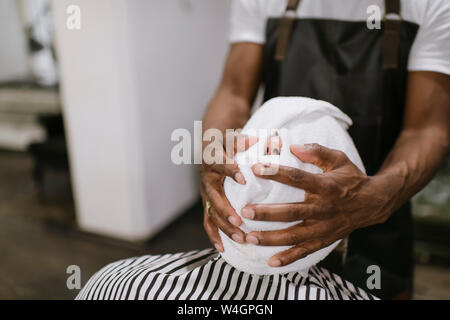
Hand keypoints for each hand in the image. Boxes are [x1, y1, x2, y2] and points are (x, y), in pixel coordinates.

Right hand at [199, 133, 257, 251]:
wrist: (211, 145)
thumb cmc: (227, 141)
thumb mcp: (235, 136)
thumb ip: (246, 139)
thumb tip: (262, 138)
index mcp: (212, 158)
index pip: (219, 163)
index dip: (230, 170)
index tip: (243, 177)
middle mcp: (206, 177)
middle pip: (213, 196)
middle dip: (226, 209)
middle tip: (240, 221)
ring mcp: (206, 192)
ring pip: (211, 212)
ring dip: (224, 226)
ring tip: (240, 237)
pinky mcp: (207, 203)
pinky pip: (208, 221)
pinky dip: (214, 235)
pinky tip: (224, 248)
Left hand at [242, 143, 392, 266]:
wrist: (372, 203)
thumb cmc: (350, 179)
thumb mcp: (339, 159)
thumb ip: (317, 151)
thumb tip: (294, 146)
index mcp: (326, 186)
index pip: (298, 178)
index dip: (276, 173)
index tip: (255, 168)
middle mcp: (324, 208)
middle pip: (292, 212)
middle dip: (267, 213)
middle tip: (245, 212)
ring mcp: (324, 227)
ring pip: (295, 235)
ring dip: (271, 238)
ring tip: (249, 238)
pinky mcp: (325, 240)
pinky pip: (305, 251)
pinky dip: (288, 258)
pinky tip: (271, 262)